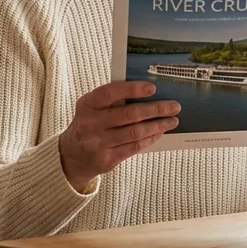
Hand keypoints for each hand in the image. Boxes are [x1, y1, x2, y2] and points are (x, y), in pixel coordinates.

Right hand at [58, 81, 179, 191]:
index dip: (133, 90)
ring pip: (135, 132)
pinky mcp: (107, 159)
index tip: (152, 88)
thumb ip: (113, 100)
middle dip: (156, 109)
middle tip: (174, 106)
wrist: (71, 155)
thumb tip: (148, 93)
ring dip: (158, 125)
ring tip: (172, 120)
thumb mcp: (92, 108)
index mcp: (87, 104)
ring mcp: (98, 143)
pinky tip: (159, 132)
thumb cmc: (90, 124)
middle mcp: (90, 123)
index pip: (111, 93)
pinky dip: (150, 138)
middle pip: (129, 114)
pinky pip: (134, 147)